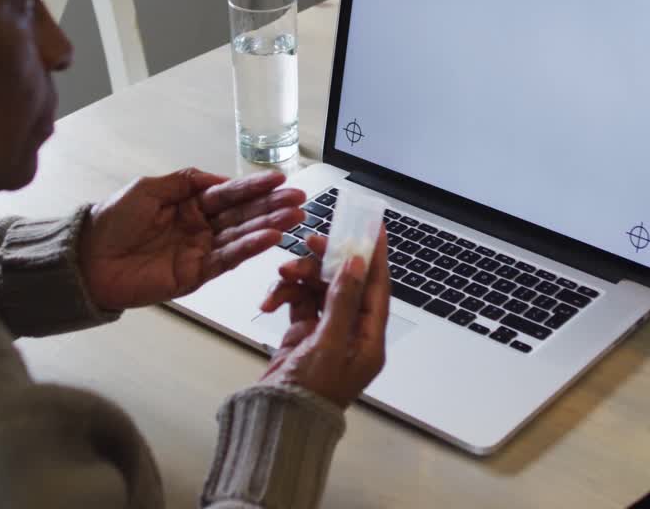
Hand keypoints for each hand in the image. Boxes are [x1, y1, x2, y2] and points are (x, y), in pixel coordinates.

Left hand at [79, 168, 305, 310]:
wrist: (87, 259)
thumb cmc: (112, 221)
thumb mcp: (149, 188)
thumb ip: (186, 181)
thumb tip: (219, 178)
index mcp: (190, 204)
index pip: (229, 193)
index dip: (255, 186)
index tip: (281, 179)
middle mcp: (201, 227)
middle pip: (243, 215)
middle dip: (272, 206)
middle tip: (300, 200)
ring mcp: (201, 251)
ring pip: (241, 237)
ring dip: (269, 227)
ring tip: (294, 218)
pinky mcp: (196, 275)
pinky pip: (227, 260)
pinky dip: (249, 249)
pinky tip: (269, 238)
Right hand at [258, 232, 390, 407]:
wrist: (275, 420)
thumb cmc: (309, 394)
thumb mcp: (329, 344)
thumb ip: (343, 301)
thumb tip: (356, 264)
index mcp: (368, 340)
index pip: (378, 288)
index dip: (376, 256)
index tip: (374, 228)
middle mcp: (350, 334)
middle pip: (345, 283)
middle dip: (326, 262)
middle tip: (311, 242)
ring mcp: (326, 334)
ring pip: (318, 289)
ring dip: (300, 277)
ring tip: (282, 274)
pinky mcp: (303, 335)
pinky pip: (298, 302)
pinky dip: (285, 296)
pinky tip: (271, 300)